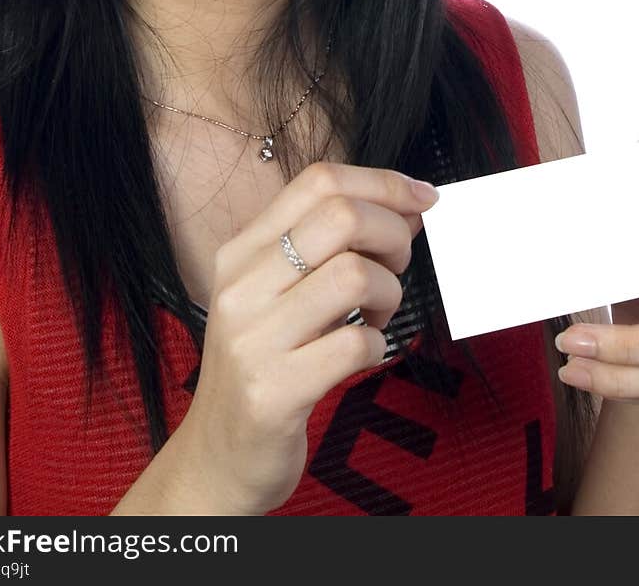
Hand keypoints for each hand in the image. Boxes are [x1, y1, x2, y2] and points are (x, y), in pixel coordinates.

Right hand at [181, 162, 438, 513]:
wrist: (217, 457)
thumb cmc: (264, 364)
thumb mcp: (275, 292)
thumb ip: (325, 247)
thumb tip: (405, 207)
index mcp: (241, 251)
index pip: (318, 181)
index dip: (383, 183)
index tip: (421, 199)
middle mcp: (241, 286)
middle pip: (341, 216)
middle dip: (393, 234)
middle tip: (397, 264)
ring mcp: (253, 339)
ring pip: (355, 275)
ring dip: (390, 294)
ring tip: (377, 316)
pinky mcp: (273, 392)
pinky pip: (356, 346)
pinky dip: (379, 348)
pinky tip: (364, 354)